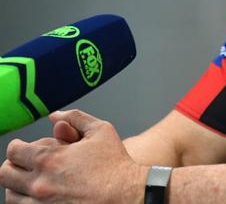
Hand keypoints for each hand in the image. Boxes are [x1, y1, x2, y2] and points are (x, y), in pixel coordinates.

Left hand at [0, 110, 147, 202]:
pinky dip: (26, 202)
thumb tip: (56, 116)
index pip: (14, 151)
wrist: (127, 194)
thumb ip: (76, 117)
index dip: (18, 147)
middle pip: (6, 174)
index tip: (24, 149)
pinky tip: (41, 196)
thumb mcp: (101, 130)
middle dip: (13, 166)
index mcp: (50, 159)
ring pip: (11, 196)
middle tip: (25, 165)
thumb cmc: (115, 164)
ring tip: (33, 182)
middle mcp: (41, 183)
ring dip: (18, 187)